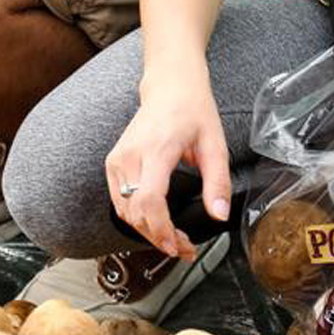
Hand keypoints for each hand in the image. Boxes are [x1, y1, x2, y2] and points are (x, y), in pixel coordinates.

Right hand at [103, 76, 228, 259]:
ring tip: (174, 239)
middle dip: (159, 238)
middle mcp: (131, 155)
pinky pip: (120, 201)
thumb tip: (219, 214)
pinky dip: (136, 218)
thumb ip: (217, 182)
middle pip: (136, 212)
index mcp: (157, 149)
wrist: (171, 86)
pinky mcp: (114, 162)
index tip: (178, 246)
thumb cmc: (192, 110)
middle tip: (185, 248)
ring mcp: (118, 159)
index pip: (149, 200)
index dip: (161, 230)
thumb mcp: (215, 145)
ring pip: (125, 211)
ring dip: (147, 231)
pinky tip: (156, 223)